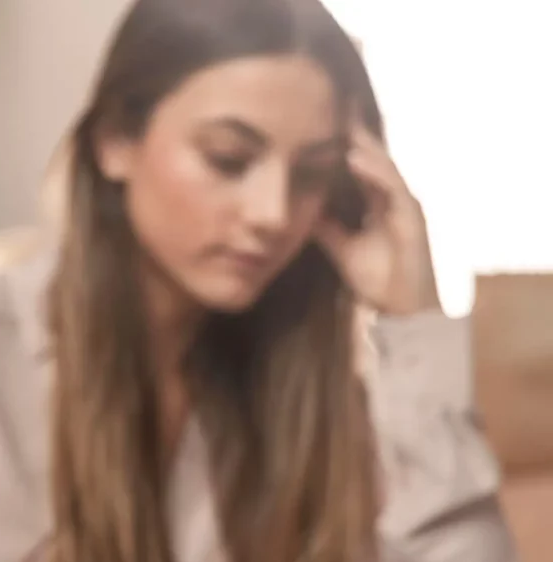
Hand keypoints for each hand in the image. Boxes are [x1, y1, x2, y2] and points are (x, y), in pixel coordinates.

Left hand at [316, 121, 440, 315]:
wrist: (402, 310)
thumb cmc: (378, 279)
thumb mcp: (342, 247)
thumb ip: (326, 226)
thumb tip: (300, 209)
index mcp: (377, 201)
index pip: (359, 163)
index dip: (342, 140)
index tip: (320, 116)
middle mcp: (393, 197)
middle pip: (372, 155)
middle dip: (355, 129)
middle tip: (334, 100)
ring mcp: (405, 205)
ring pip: (382, 165)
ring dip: (360, 144)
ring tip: (339, 122)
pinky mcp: (412, 218)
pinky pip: (392, 188)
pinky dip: (373, 172)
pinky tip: (354, 159)